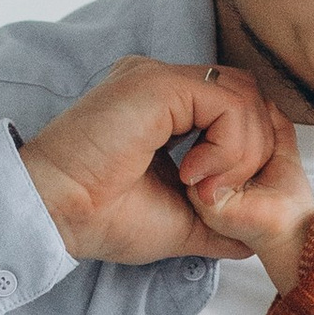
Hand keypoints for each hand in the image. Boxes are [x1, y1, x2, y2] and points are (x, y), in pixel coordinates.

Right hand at [20, 57, 300, 267]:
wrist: (58, 215)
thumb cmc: (104, 219)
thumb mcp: (180, 222)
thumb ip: (219, 218)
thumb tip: (253, 236)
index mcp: (165, 106)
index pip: (237, 108)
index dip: (250, 151)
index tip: (223, 197)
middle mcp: (164, 84)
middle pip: (249, 98)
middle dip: (255, 153)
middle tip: (217, 196)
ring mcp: (159, 78)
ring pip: (244, 99)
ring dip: (242, 155)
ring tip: (202, 190)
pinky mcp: (157, 84)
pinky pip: (228, 104)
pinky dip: (227, 148)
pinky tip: (192, 178)